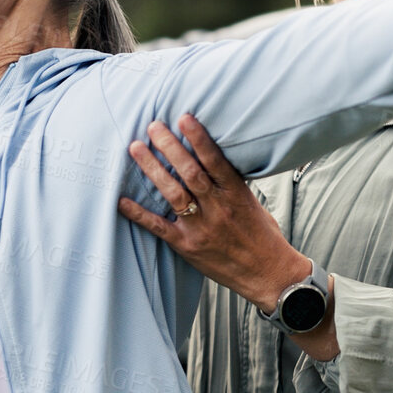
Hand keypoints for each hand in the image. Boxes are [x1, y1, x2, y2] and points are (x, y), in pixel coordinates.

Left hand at [115, 113, 310, 314]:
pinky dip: (139, 214)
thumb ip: (230, 184)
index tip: (184, 118)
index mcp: (236, 194)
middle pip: (191, 173)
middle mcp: (218, 208)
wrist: (269, 274)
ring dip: (152, 169)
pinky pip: (159, 227)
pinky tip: (123, 201)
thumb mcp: (252, 203)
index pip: (215, 161)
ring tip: (136, 148)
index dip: (199, 138)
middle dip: (170, 147)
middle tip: (153, 126)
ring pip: (173, 194)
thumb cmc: (262, 236)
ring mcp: (201, 228)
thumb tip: (211, 159)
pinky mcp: (188, 246)